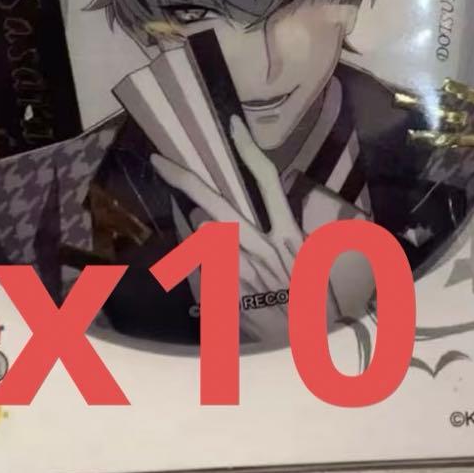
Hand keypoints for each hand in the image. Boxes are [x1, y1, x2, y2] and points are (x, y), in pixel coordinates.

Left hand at [151, 115, 341, 340]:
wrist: (312, 347)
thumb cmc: (315, 302)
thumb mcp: (311, 262)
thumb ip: (287, 234)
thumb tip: (262, 208)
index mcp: (290, 235)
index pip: (268, 182)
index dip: (249, 151)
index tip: (232, 125)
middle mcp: (264, 248)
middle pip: (217, 204)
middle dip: (184, 179)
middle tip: (158, 160)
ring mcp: (242, 272)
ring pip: (202, 236)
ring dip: (193, 226)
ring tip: (191, 217)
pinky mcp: (228, 295)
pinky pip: (198, 269)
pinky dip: (194, 259)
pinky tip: (195, 254)